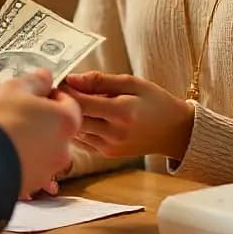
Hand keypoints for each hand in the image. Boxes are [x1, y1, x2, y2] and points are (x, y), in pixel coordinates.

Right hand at [0, 70, 80, 198]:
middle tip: (19, 113)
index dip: (52, 96)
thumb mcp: (16, 88)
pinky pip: (30, 168)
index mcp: (66, 121)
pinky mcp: (31, 185)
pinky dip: (21, 160)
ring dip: (32, 141)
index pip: (70, 104)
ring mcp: (48, 170)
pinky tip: (3, 151)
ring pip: (44, 150)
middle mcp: (64, 149)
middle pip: (59, 129)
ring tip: (7, 133)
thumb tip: (46, 78)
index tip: (35, 95)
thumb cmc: (0, 118)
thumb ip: (36, 81)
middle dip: (43, 121)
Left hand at [62, 71, 193, 160]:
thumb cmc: (154, 101)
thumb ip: (100, 80)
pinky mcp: (107, 154)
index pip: (81, 103)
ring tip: (70, 101)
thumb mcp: (132, 83)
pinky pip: (82, 140)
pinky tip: (82, 115)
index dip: (65, 91)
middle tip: (58, 89)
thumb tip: (72, 78)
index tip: (59, 80)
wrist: (174, 131)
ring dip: (68, 116)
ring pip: (75, 131)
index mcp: (121, 112)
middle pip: (74, 119)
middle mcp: (114, 134)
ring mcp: (109, 147)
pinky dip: (78, 127)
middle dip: (62, 103)